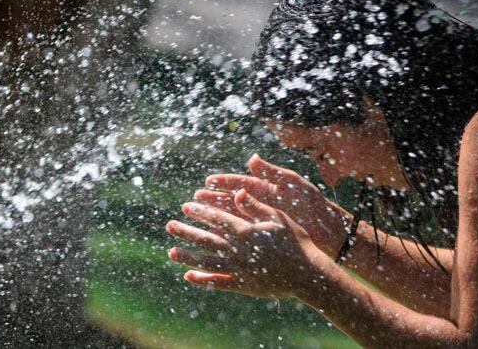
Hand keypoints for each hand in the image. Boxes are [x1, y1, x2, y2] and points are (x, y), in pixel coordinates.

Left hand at [166, 189, 321, 297]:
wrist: (307, 274)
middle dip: (187, 232)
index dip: (201, 212)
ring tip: (172, 252)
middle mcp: (238, 251)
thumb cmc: (296, 242)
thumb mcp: (278, 218)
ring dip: (188, 256)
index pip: (217, 219)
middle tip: (170, 225)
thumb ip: (256, 206)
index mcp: (246, 232)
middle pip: (207, 239)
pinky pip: (218, 283)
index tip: (187, 206)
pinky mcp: (243, 286)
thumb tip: (238, 191)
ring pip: (207, 262)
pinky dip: (202, 280)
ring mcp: (239, 270)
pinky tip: (189, 276)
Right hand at [197, 154, 347, 257]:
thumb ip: (272, 173)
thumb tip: (252, 159)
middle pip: (232, 201)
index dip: (224, 183)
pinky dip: (228, 236)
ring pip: (233, 218)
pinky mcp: (264, 236)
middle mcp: (261, 204)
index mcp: (267, 189)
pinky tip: (213, 238)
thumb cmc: (313, 204)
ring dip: (215, 218)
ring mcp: (261, 221)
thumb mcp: (294, 185)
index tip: (208, 182)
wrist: (328, 229)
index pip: (240, 184)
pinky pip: (242, 235)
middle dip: (213, 200)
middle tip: (195, 199)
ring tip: (197, 217)